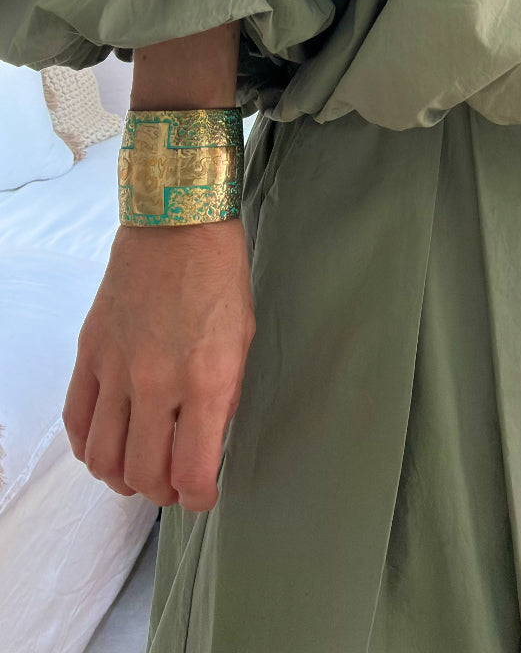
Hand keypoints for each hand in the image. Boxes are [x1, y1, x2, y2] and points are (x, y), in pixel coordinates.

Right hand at [63, 218, 255, 511]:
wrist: (176, 225)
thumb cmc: (219, 276)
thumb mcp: (242, 338)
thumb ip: (224, 395)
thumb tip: (207, 442)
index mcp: (207, 380)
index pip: (192, 471)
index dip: (198, 497)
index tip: (203, 495)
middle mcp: (157, 382)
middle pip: (143, 473)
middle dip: (162, 492)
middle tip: (173, 484)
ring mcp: (117, 369)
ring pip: (103, 457)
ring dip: (121, 477)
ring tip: (139, 471)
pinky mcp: (89, 354)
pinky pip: (77, 421)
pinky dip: (88, 446)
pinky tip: (106, 445)